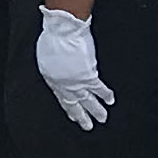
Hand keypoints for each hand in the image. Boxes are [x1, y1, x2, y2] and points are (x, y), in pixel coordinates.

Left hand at [34, 8, 113, 130]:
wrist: (63, 32)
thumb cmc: (52, 37)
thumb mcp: (47, 55)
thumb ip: (54, 65)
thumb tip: (59, 67)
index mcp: (52, 78)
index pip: (61, 98)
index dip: (68, 108)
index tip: (73, 115)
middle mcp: (64, 84)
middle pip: (74, 104)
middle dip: (81, 116)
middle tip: (87, 126)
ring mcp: (77, 82)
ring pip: (88, 100)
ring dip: (96, 110)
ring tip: (102, 118)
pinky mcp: (89, 76)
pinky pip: (99, 89)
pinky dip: (105, 95)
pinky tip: (110, 101)